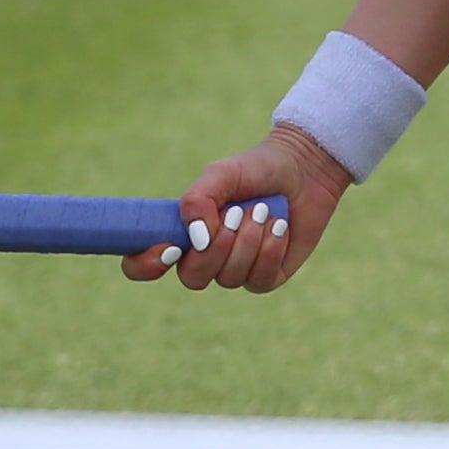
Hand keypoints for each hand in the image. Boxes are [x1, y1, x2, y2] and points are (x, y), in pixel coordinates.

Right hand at [119, 123, 351, 292]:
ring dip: (248, 240)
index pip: (144, 264)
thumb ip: (197, 201)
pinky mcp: (268, 276)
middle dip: (216, 248)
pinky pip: (258, 280)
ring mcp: (237, 269)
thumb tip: (194, 241)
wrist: (303, 169)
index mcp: (184, 234)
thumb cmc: (255, 169)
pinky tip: (280, 226)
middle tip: (237, 213)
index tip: (169, 247)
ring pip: (228, 278)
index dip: (146, 265)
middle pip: (192, 277)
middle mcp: (206, 257)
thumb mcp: (220, 175)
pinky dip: (270, 250)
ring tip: (263, 210)